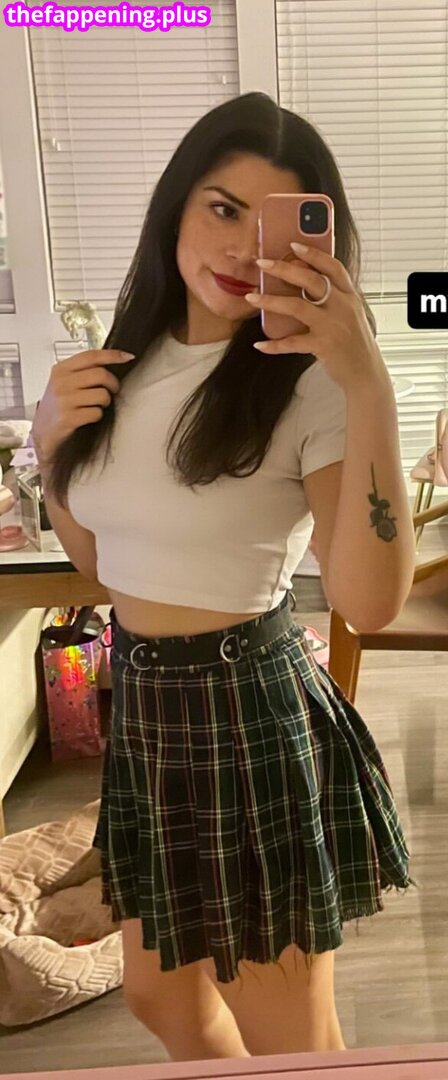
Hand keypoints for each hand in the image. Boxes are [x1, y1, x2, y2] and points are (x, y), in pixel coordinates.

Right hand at [32, 348, 134, 462]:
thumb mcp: (63, 382)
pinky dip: (97, 415)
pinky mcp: (68, 417)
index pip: (91, 356)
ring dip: (105, 402)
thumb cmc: (57, 406)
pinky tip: (89, 416)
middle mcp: (61, 382)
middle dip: (113, 384)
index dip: (112, 355)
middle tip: (113, 390)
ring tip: (97, 405)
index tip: (126, 357)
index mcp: (61, 370)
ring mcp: (64, 400)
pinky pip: (96, 412)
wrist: (43, 431)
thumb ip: (82, 371)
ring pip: (102, 394)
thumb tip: (110, 363)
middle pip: (100, 374)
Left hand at [245, 244, 389, 394]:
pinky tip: (260, 344)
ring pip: (297, 306)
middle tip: (262, 263)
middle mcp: (343, 307)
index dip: (314, 254)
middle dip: (284, 269)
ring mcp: (333, 326)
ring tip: (251, 298)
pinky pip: (293, 342)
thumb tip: (303, 283)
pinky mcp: (324, 346)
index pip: (333, 267)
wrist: (366, 373)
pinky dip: (274, 344)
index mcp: (350, 296)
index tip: (294, 244)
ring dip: (271, 301)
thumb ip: (334, 299)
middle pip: (311, 280)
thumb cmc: (354, 343)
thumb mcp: (350, 314)